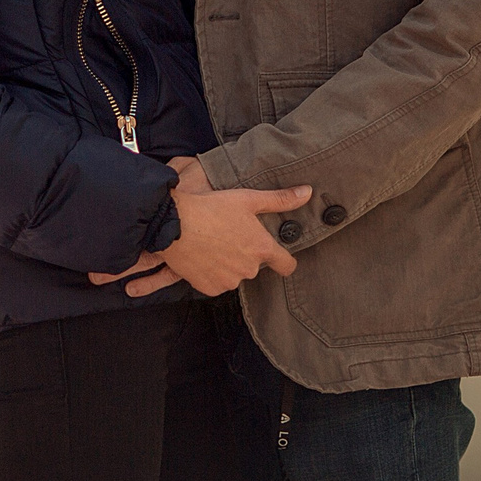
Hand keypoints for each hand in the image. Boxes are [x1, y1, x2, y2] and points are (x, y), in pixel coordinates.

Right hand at [86, 160, 311, 298]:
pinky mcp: (209, 288)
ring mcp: (228, 281)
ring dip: (229, 264)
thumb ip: (280, 199)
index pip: (287, 265)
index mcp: (261, 249)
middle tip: (230, 235)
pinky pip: (217, 283)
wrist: (172, 223)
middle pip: (255, 266)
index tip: (282, 258)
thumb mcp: (248, 199)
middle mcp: (248, 269)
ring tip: (214, 243)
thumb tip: (308, 192)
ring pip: (235, 274)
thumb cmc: (211, 207)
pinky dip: (212, 272)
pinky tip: (203, 255)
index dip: (286, 261)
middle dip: (247, 254)